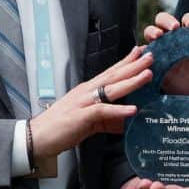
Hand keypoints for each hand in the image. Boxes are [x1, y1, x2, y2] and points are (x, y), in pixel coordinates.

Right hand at [30, 46, 152, 159]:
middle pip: (114, 75)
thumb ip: (107, 120)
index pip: (110, 72)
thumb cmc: (61, 128)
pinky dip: (118, 110)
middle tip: (151, 55)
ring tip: (147, 74)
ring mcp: (84, 102)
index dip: (126, 62)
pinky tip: (133, 109)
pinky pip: (103, 111)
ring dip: (131, 81)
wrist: (37, 137)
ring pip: (111, 88)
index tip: (141, 51)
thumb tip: (124, 123)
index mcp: (88, 90)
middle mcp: (87, 91)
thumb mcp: (88, 122)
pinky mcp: (81, 116)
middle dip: (134, 65)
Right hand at [143, 12, 188, 97]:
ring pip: (151, 35)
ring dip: (152, 32)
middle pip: (163, 21)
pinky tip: (150, 56)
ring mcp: (166, 53)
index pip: (188, 19)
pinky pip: (145, 58)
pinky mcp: (158, 67)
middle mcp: (177, 40)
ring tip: (158, 37)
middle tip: (172, 28)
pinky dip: (144, 54)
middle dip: (165, 20)